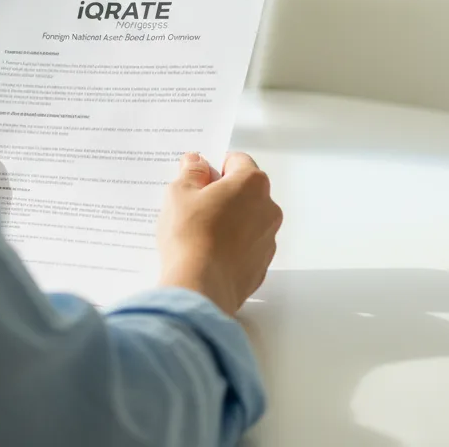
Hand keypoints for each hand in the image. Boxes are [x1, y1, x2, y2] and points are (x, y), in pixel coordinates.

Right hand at [157, 152, 282, 315]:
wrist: (200, 287)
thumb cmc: (191, 235)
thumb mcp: (179, 193)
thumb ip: (191, 172)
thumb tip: (197, 163)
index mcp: (251, 184)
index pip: (237, 161)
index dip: (214, 166)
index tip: (197, 178)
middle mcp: (268, 209)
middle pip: (245, 190)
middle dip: (222, 193)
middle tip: (193, 204)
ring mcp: (268, 240)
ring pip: (247, 219)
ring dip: (228, 219)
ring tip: (198, 232)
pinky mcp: (261, 266)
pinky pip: (246, 246)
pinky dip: (231, 245)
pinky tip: (207, 252)